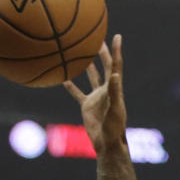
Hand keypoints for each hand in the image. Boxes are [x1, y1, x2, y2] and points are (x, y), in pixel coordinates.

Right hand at [65, 35, 125, 152]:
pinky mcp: (87, 106)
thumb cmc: (114, 128)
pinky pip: (77, 93)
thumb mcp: (115, 109)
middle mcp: (106, 90)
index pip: (115, 66)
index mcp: (114, 89)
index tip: (116, 36)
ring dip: (87, 65)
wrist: (107, 143)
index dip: (116, 51)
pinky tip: (63, 77)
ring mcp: (96, 97)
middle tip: (96, 37)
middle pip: (104, 67)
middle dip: (101, 52)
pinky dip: (71, 86)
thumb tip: (115, 75)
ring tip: (81, 52)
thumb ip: (115, 92)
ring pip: (92, 77)